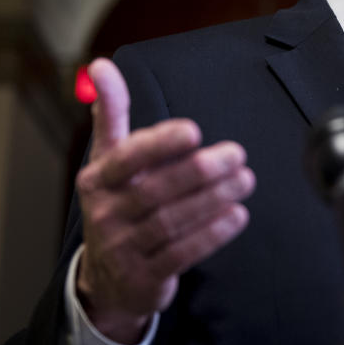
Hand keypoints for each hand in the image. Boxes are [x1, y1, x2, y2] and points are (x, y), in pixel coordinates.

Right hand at [74, 58, 254, 342]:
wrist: (108, 279)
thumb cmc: (117, 202)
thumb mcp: (108, 159)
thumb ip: (111, 112)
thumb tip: (101, 65)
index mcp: (97, 179)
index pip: (126, 158)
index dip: (159, 144)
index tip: (194, 130)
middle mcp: (106, 214)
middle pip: (155, 190)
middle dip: (200, 171)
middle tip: (237, 154)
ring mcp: (123, 249)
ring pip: (171, 222)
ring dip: (213, 199)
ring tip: (246, 179)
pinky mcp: (145, 279)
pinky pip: (182, 254)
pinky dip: (211, 234)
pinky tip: (237, 215)